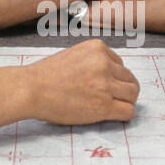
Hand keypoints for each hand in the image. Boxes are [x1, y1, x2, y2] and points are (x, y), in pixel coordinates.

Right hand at [25, 40, 139, 124]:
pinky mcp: (103, 106)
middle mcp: (104, 64)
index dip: (114, 77)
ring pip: (133, 94)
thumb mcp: (73, 55)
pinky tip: (113, 116)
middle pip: (130, 79)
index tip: (103, 86)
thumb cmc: (45, 76)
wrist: (31, 89)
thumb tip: (110, 75)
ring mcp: (105, 85)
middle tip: (113, 99)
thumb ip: (93, 61)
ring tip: (112, 107)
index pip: (120, 64)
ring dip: (126, 102)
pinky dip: (124, 115)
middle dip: (124, 90)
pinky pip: (128, 111)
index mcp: (98, 48)